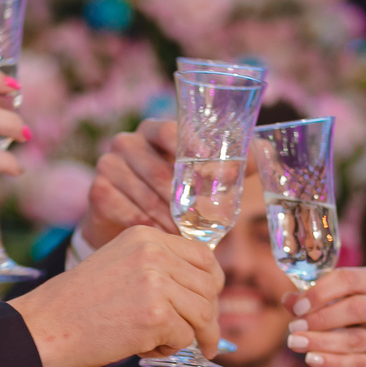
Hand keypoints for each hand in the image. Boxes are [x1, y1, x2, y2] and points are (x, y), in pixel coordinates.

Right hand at [10, 225, 223, 366]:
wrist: (46, 326)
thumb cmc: (78, 305)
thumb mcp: (119, 265)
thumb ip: (157, 268)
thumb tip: (203, 291)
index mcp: (145, 237)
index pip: (203, 256)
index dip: (211, 284)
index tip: (207, 304)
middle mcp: (154, 253)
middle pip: (208, 287)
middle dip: (207, 317)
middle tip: (199, 338)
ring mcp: (156, 282)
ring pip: (202, 314)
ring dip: (191, 336)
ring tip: (163, 345)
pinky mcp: (156, 315)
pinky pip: (184, 338)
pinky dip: (168, 350)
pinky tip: (144, 349)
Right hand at [83, 119, 262, 248]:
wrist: (123, 227)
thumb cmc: (171, 198)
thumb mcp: (203, 178)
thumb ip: (235, 164)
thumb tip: (267, 152)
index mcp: (153, 130)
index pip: (170, 130)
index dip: (191, 150)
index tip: (213, 172)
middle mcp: (127, 141)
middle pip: (159, 168)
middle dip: (184, 198)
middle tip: (203, 219)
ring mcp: (108, 164)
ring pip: (146, 192)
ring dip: (169, 217)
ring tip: (184, 235)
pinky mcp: (97, 191)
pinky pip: (127, 209)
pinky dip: (147, 225)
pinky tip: (159, 236)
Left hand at [282, 267, 365, 366]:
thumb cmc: (349, 319)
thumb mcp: (332, 304)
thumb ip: (311, 301)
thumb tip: (288, 300)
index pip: (349, 279)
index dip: (320, 292)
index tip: (297, 307)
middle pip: (357, 308)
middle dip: (321, 318)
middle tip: (294, 328)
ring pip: (357, 339)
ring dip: (321, 342)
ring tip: (296, 343)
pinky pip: (359, 364)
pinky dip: (333, 362)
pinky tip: (312, 360)